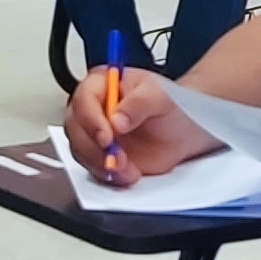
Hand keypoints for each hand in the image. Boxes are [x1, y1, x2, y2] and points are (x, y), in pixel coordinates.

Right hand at [64, 61, 208, 182]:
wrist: (184, 130)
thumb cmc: (171, 106)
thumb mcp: (160, 96)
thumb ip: (139, 103)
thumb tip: (117, 118)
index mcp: (104, 84)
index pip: (84, 98)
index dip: (91, 119)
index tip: (107, 137)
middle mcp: (94, 107)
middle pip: (76, 127)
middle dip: (93, 147)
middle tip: (116, 158)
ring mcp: (95, 133)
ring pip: (81, 150)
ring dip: (100, 164)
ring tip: (127, 168)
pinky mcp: (100, 155)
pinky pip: (93, 168)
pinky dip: (108, 175)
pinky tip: (126, 175)